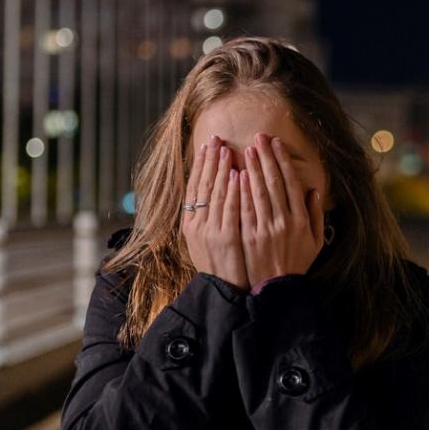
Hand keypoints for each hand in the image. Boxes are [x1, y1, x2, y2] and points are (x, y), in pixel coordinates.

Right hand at [180, 134, 248, 291]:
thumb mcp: (204, 242)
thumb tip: (215, 193)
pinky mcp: (226, 238)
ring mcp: (211, 231)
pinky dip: (232, 191)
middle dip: (209, 160)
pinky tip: (237, 174)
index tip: (206, 146)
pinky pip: (230, 210)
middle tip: (215, 138)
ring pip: (215, 194)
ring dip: (221, 170)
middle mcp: (197, 225)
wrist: (224, 291)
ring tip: (226, 149)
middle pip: (203, 186)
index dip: (200, 166)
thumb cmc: (219, 266)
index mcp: (191, 224)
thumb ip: (207, 218)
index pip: (195, 187)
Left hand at [239, 132, 324, 288]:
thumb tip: (314, 190)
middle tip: (259, 137)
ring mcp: (265, 228)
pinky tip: (237, 174)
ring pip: (258, 191)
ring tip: (247, 149)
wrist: (277, 288)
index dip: (283, 161)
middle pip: (274, 182)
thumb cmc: (297, 263)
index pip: (291, 183)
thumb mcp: (315, 241)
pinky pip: (245, 208)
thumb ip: (315, 215)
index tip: (276, 144)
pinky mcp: (249, 235)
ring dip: (252, 168)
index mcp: (301, 220)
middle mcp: (284, 220)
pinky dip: (241, 190)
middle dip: (266, 157)